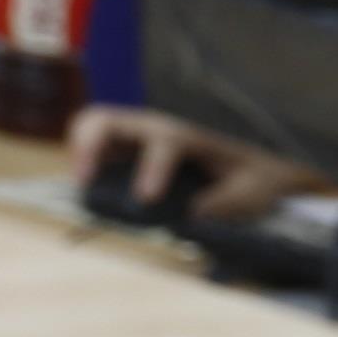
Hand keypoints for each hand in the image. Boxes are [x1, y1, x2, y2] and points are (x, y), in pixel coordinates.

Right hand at [64, 105, 312, 221]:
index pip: (163, 144)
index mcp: (188, 138)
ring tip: (81, 182)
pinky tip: (87, 183)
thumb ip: (226, 204)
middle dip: (90, 144)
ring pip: (93, 125)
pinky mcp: (131, 152)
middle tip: (85, 180)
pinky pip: (97, 145)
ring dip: (79, 148)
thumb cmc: (255, 181)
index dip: (152, 168)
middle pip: (108, 119)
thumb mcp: (251, 195)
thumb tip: (192, 217)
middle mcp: (157, 130)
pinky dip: (84, 157)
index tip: (146, 198)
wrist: (257, 172)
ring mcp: (139, 138)